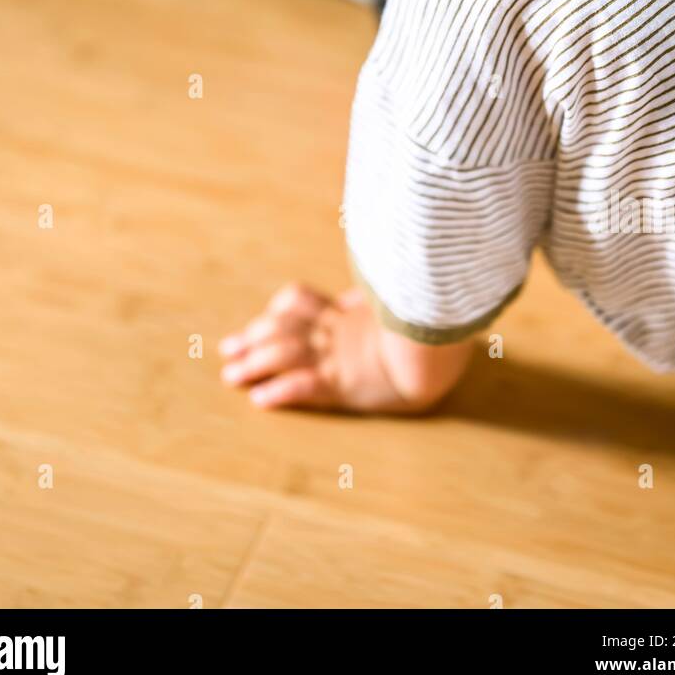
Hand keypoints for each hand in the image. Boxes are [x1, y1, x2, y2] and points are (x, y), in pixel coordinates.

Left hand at [218, 282, 472, 412]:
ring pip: (286, 354)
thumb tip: (389, 274)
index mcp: (348, 313)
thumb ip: (385, 295)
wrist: (446, 351)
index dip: (275, 312)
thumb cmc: (430, 330)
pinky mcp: (346, 383)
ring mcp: (340, 357)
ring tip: (230, 375)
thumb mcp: (403, 304)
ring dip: (255, 363)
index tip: (258, 322)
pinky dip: (281, 391)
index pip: (301, 302)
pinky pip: (307, 386)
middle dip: (253, 338)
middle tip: (227, 350)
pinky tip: (261, 400)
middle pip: (284, 328)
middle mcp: (338, 332)